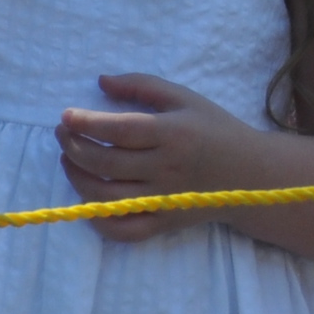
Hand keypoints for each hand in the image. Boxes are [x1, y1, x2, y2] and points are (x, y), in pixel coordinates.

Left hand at [57, 73, 258, 241]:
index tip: (65, 116)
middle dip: (74, 147)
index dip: (86, 124)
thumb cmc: (215, 129)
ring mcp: (164, 200)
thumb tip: (100, 82)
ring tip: (68, 160)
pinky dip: (99, 220)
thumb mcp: (185, 98)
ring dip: (77, 178)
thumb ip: (142, 86)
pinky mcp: (165, 223)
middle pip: (106, 163)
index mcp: (173, 133)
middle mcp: (166, 168)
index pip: (119, 130)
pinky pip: (124, 230)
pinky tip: (87, 199)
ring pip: (107, 197)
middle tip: (62, 134)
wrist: (251, 174)